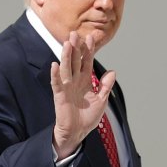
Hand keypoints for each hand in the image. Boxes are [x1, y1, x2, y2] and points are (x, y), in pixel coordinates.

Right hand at [50, 31, 114, 158]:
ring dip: (66, 56)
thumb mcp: (101, 100)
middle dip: (76, 47)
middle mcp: (75, 81)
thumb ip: (105, 86)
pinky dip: (55, 75)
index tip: (92, 36)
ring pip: (66, 68)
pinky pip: (57, 83)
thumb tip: (112, 71)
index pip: (86, 61)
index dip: (89, 49)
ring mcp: (67, 87)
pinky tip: (54, 65)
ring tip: (67, 43)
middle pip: (75, 61)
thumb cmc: (88, 117)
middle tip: (75, 33)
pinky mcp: (60, 96)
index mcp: (85, 80)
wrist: (77, 132)